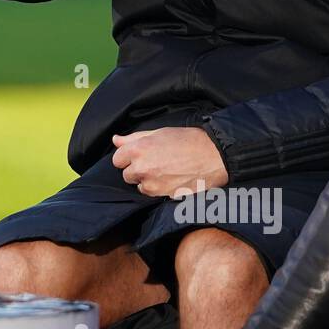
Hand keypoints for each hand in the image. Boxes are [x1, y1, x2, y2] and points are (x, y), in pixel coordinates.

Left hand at [111, 127, 228, 197]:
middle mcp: (141, 168)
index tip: (138, 155)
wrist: (213, 156)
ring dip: (146, 180)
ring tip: (164, 170)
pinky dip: (157, 188)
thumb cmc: (187, 140)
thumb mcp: (158, 133)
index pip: (117, 159)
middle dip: (136, 169)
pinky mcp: (162, 195)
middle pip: (126, 174)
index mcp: (138, 149)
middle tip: (154, 162)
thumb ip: (133, 138)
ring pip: (139, 186)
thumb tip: (115, 139)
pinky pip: (151, 194)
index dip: (127, 157)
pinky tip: (170, 179)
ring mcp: (151, 184)